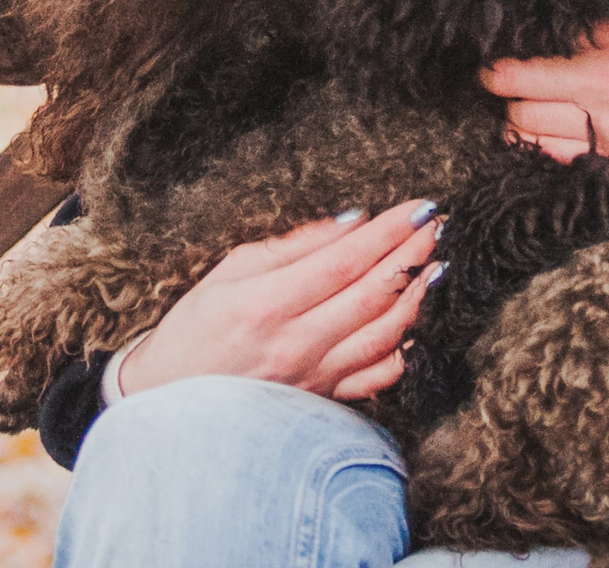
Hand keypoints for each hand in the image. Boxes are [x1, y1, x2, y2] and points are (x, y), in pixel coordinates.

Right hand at [116, 198, 444, 401]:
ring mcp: (313, 379)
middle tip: (437, 225)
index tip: (418, 206)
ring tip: (437, 266)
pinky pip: (377, 379)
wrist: (170, 399)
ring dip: (418, 298)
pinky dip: (405, 350)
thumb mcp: (229, 271)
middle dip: (411, 255)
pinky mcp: (323, 402)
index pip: (344, 262)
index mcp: (265, 305)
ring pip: (384, 337)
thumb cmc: (196, 328)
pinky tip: (419, 324)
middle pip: (372, 296)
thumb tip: (352, 221)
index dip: (387, 232)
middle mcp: (295, 345)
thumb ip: (292, 247)